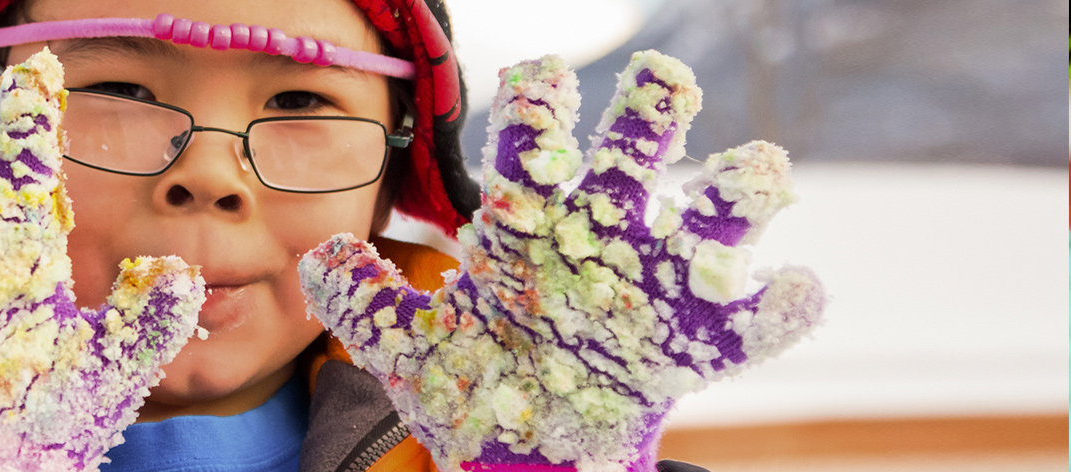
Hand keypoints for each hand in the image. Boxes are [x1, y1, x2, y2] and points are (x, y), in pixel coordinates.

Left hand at [298, 51, 824, 470]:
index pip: (534, 147)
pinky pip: (747, 325)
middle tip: (664, 78)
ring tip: (762, 170)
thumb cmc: (473, 383)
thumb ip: (366, 302)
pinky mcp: (689, 346)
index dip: (540, 108)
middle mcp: (599, 238)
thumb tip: (315, 258)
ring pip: (707, 223)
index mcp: (530, 225)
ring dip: (738, 192)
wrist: (522, 451)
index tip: (543, 78)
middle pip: (632, 158)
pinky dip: (778, 309)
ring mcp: (651, 288)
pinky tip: (798, 289)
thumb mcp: (408, 347)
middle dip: (650, 115)